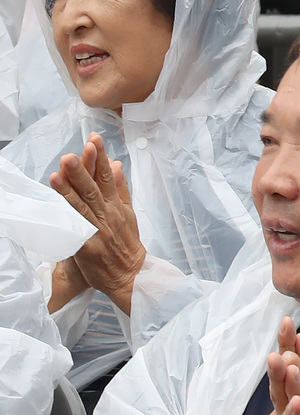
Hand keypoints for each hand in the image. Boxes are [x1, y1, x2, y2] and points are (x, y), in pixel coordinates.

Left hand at [52, 136, 145, 316]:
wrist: (129, 274)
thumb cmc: (127, 244)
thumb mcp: (129, 213)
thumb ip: (121, 188)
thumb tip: (116, 164)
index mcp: (117, 206)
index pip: (107, 177)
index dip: (100, 158)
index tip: (94, 140)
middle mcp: (107, 216)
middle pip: (93, 190)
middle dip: (82, 170)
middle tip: (70, 155)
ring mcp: (97, 231)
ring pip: (81, 208)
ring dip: (68, 191)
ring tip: (57, 174)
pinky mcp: (87, 248)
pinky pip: (74, 230)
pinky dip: (66, 218)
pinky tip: (55, 206)